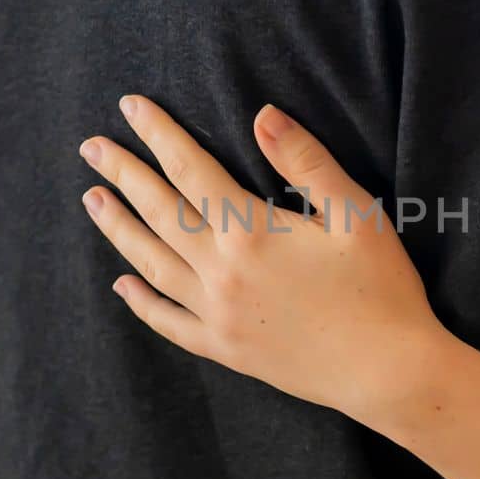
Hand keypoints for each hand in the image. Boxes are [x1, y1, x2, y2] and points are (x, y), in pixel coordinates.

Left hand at [76, 95, 445, 416]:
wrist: (388, 372)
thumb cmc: (381, 288)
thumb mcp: (356, 213)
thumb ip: (305, 162)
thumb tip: (262, 113)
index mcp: (250, 233)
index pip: (190, 169)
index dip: (159, 134)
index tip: (130, 106)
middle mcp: (220, 273)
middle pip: (159, 212)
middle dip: (123, 174)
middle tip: (91, 147)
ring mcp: (217, 315)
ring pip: (152, 263)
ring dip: (119, 228)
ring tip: (93, 199)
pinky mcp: (225, 349)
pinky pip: (169, 323)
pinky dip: (141, 302)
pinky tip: (122, 284)